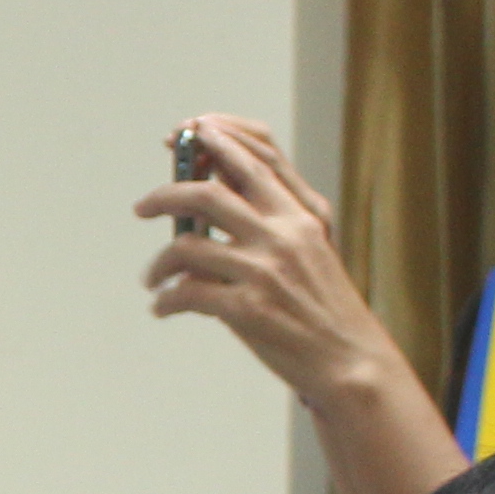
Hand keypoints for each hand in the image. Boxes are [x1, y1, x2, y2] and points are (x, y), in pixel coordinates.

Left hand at [139, 114, 417, 410]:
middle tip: (142, 206)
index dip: (218, 139)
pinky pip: (186, 293)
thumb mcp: (311, 252)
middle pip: (209, 193)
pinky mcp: (247, 308)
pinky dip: (166, 300)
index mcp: (303, 216)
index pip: (257, 160)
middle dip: (167, 193)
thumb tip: (208, 204)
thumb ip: (271, 223)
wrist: (352, 361)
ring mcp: (264, 270)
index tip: (188, 132)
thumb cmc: (325, 309)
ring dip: (160, 263)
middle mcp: (284, 235)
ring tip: (152, 278)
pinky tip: (163, 307)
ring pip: (187, 245)